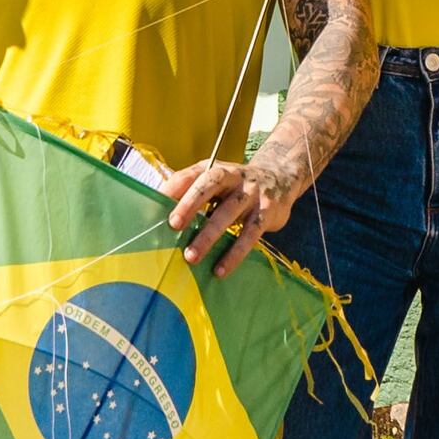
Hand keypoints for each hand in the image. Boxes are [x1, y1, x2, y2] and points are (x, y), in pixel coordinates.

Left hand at [166, 155, 293, 275]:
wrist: (282, 177)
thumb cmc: (236, 184)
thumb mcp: (216, 178)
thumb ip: (190, 188)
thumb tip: (155, 206)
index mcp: (217, 168)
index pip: (193, 174)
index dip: (176, 188)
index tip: (157, 204)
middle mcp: (234, 177)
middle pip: (210, 186)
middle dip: (191, 205)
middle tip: (173, 225)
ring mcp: (251, 194)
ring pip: (229, 213)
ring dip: (209, 236)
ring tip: (191, 257)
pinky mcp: (267, 213)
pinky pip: (250, 234)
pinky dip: (235, 253)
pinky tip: (220, 269)